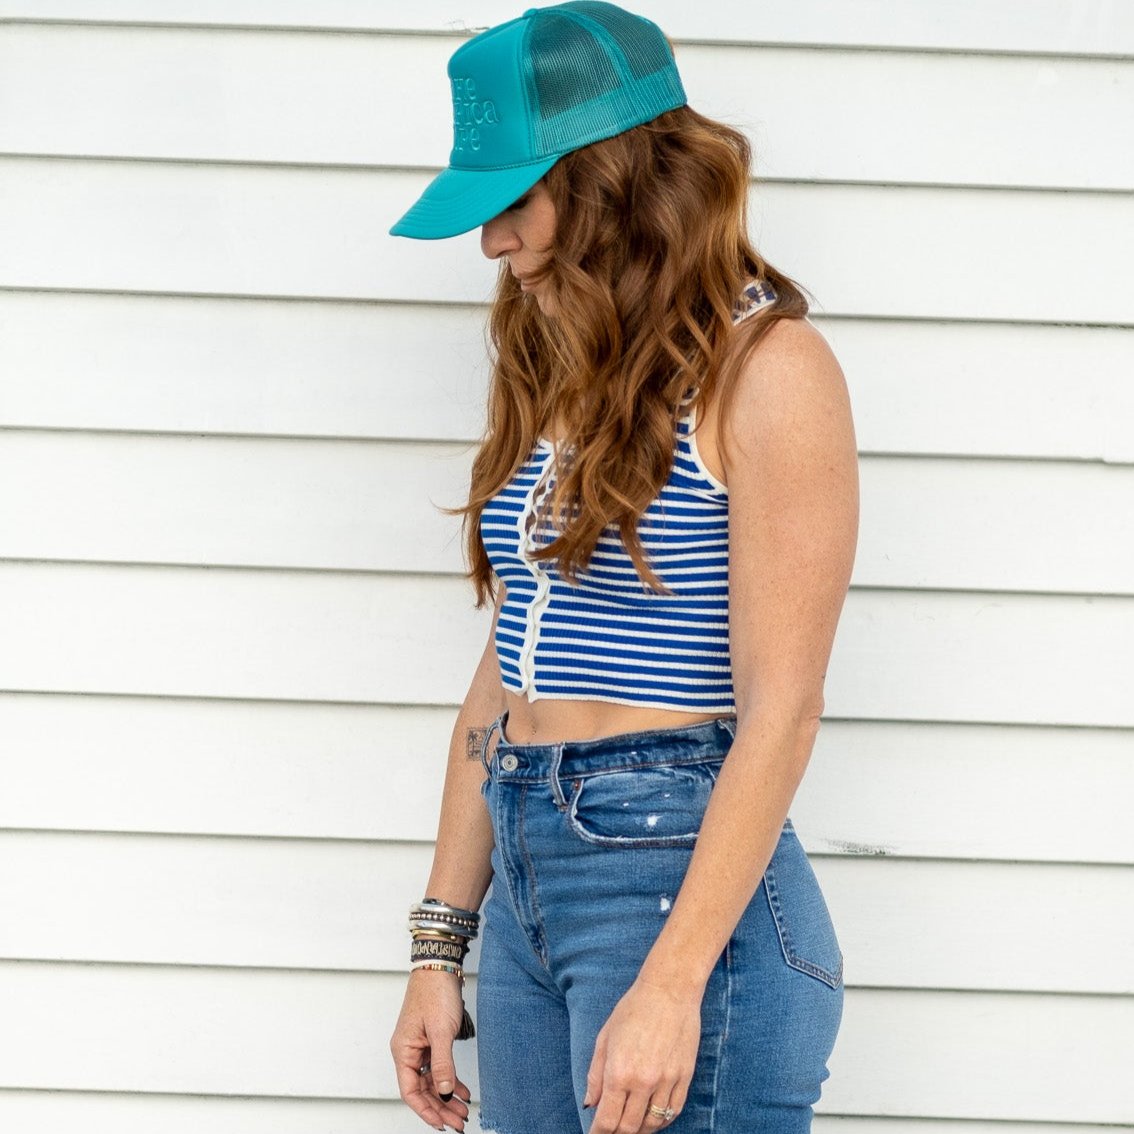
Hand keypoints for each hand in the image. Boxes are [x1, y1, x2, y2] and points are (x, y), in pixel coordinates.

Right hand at [390, 970, 472, 1131]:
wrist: (439, 966)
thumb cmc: (435, 992)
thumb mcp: (441, 1031)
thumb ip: (442, 1063)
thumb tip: (443, 1092)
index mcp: (404, 1051)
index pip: (410, 1091)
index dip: (426, 1110)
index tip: (442, 1124)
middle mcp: (408, 1051)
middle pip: (422, 1089)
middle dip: (440, 1108)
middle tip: (459, 1122)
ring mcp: (419, 1046)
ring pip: (431, 1080)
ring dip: (446, 1096)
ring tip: (463, 1111)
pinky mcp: (430, 1040)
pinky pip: (437, 1067)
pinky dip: (449, 1080)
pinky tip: (462, 1090)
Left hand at [583, 975, 702, 1133]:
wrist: (670, 990)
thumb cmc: (633, 1008)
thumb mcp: (605, 1037)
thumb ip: (595, 1074)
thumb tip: (590, 1104)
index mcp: (619, 1072)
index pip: (607, 1120)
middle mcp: (643, 1082)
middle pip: (629, 1128)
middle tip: (610, 1132)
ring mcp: (666, 1081)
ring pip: (652, 1124)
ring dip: (639, 1130)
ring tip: (630, 1127)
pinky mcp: (684, 1077)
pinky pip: (673, 1112)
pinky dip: (661, 1122)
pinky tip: (652, 1120)